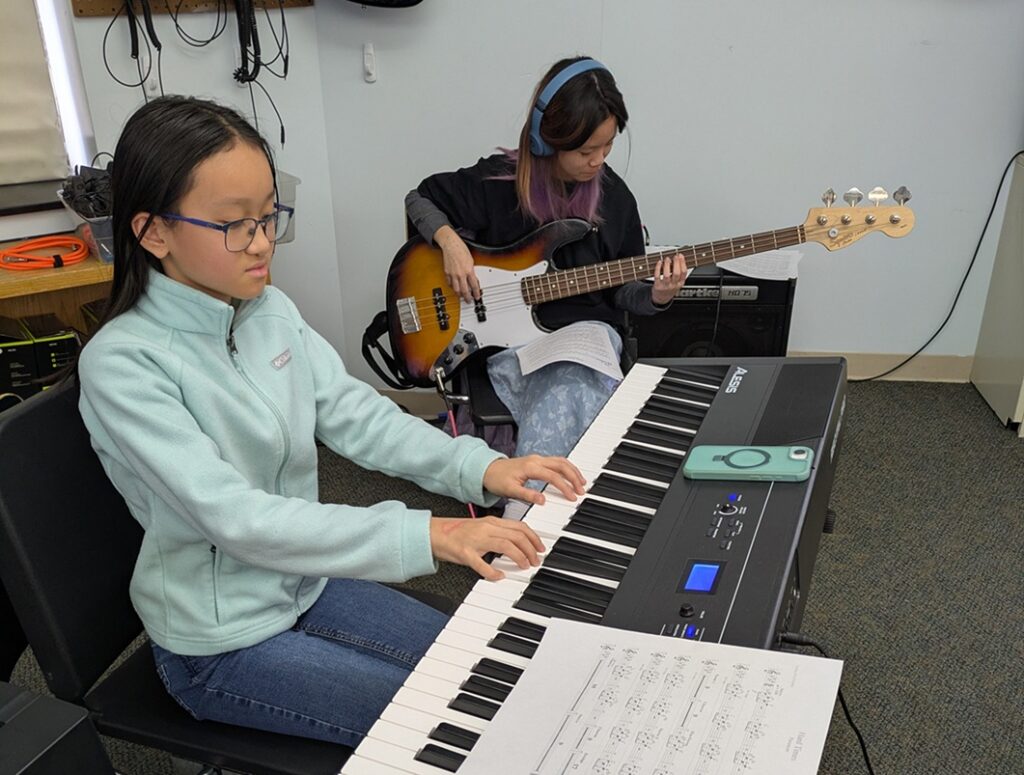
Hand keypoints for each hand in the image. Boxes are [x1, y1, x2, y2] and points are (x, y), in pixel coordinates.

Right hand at [430, 516, 544, 580]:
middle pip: (516, 535)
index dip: (533, 538)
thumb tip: (516, 544)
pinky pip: (481, 563)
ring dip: (519, 557)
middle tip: (536, 560)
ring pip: (505, 545)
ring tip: (524, 566)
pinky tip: (499, 576)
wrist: (433, 533)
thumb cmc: (457, 533)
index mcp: (491, 522)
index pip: (519, 526)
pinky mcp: (464, 552)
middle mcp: (485, 528)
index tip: (540, 548)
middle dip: (531, 549)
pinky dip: (492, 572)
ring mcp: (475, 540)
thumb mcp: (481, 529)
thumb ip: (498, 534)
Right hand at [435, 226, 479, 302]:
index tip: (477, 296)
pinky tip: (454, 288)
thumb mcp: (471, 260)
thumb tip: (473, 279)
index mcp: (469, 270)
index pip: (474, 286)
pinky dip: (452, 287)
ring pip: (456, 289)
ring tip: (461, 296)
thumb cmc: (461, 250)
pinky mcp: (447, 272)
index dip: (476, 293)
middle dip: (467, 297)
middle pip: (464, 290)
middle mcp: (461, 274)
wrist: (451, 245)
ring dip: (459, 294)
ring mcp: (453, 274)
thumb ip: (472, 271)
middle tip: (469, 300)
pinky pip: (449, 283)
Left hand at [482, 455, 585, 506]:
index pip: (553, 476)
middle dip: (574, 477)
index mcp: (530, 467)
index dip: (564, 487)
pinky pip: (556, 461)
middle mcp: (536, 460)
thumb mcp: (510, 491)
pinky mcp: (537, 461)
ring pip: (561, 461)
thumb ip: (527, 495)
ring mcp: (537, 459)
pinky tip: (571, 476)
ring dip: (573, 471)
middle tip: (581, 490)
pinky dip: (567, 468)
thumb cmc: (497, 480)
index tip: (572, 497)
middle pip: (561, 465)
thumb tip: (543, 500)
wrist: (487, 470)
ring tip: (581, 483)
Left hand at [651, 253, 687, 305]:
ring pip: (667, 275)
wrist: (661, 298)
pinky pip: (657, 276)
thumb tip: (679, 259)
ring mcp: (665, 286)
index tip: (680, 256)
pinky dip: (658, 268)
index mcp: (680, 283)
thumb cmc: (670, 288)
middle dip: (676, 263)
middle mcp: (673, 285)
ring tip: (667, 259)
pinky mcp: (657, 286)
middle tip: (675, 256)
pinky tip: (659, 262)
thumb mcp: (678, 283)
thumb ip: (679, 273)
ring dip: (667, 265)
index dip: (683, 263)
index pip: (684, 272)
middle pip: (676, 273)